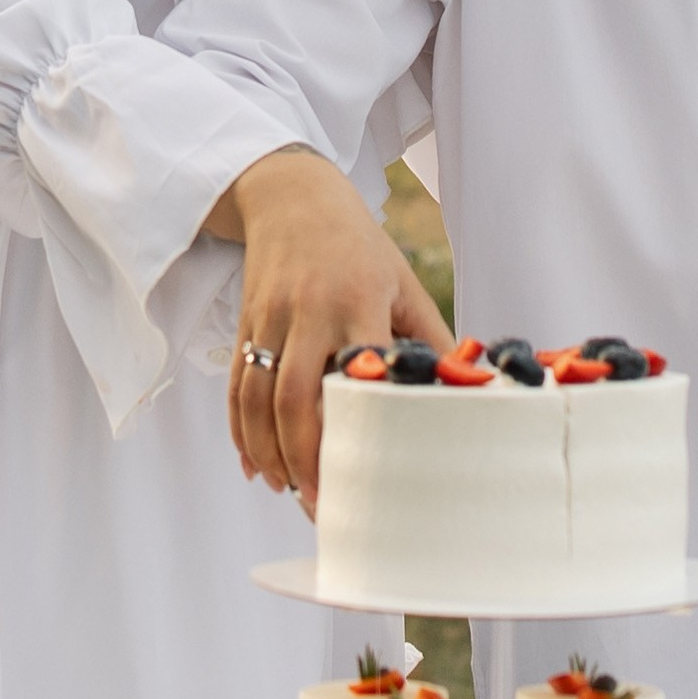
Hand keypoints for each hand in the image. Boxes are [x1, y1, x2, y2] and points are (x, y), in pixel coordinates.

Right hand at [211, 150, 450, 506]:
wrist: (291, 196)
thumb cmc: (359, 245)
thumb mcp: (404, 282)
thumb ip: (429, 338)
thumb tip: (461, 393)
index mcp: (357, 302)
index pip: (351, 378)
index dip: (351, 430)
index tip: (361, 475)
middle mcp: (307, 312)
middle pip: (293, 399)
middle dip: (302, 457)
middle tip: (318, 502)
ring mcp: (269, 319)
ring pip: (257, 399)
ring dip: (269, 452)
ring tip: (288, 490)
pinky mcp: (245, 325)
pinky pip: (236, 386)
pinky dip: (240, 431)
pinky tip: (255, 464)